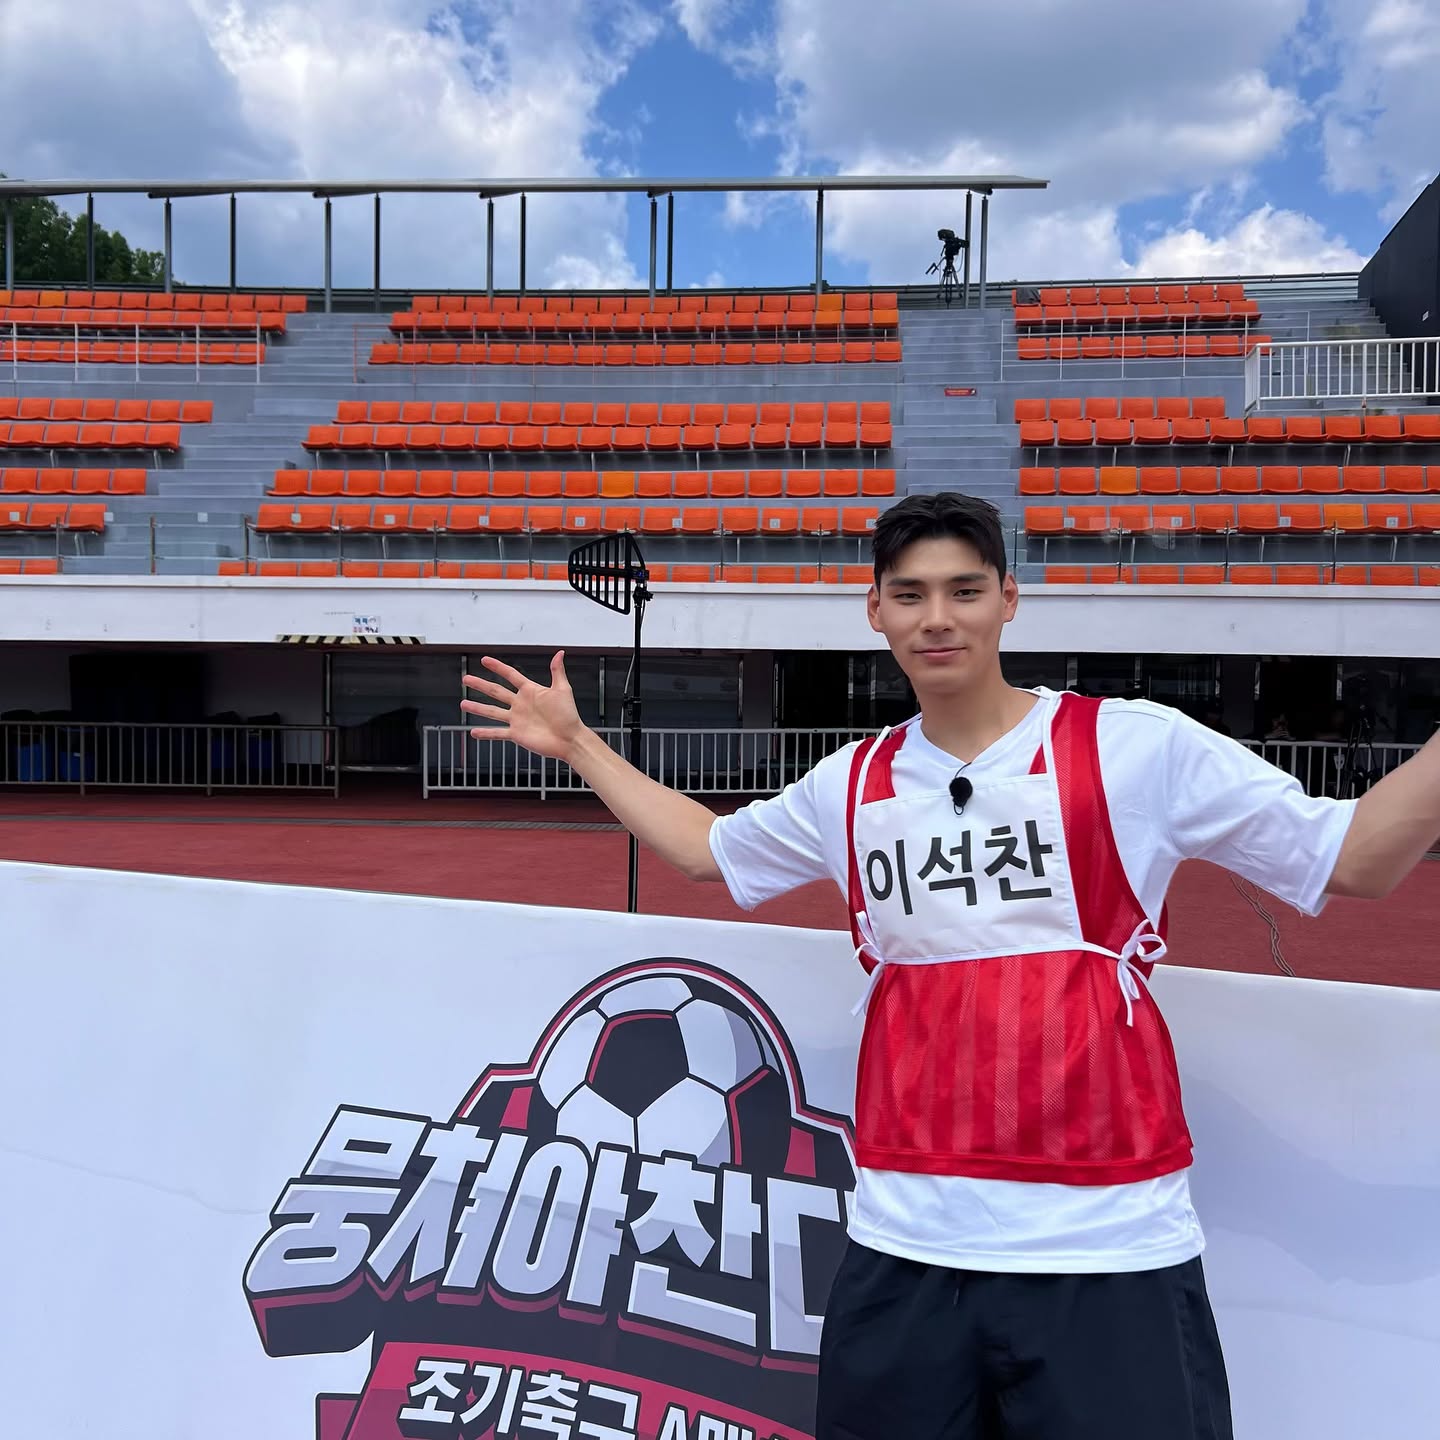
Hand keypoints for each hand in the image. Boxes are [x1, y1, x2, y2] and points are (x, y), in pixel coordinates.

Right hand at [461, 652, 583, 761]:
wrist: (570, 739)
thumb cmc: (569, 715)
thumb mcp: (563, 690)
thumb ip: (557, 672)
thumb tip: (560, 653)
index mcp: (531, 691)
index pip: (511, 676)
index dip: (498, 667)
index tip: (484, 660)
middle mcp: (521, 704)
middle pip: (496, 692)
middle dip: (480, 685)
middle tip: (466, 679)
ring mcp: (517, 719)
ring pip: (493, 712)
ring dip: (477, 708)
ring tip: (463, 704)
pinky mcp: (517, 734)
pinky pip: (498, 733)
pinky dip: (486, 733)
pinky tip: (473, 733)